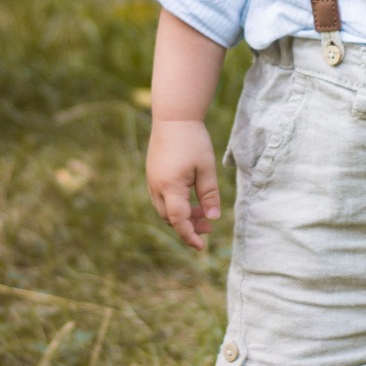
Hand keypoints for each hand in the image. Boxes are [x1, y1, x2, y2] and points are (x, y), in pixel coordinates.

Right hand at [147, 118, 221, 250]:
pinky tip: (191, 198)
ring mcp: (152, 181)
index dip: (190, 236)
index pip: (179, 221)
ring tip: (203, 211)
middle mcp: (156, 187)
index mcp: (171, 187)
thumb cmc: (192, 141)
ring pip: (164, 209)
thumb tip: (213, 219)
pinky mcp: (152, 175)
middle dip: (188, 226)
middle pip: (170, 218)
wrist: (173, 117)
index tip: (202, 247)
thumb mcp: (206, 168)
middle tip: (209, 225)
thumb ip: (209, 195)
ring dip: (182, 215)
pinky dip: (175, 205)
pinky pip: (161, 198)